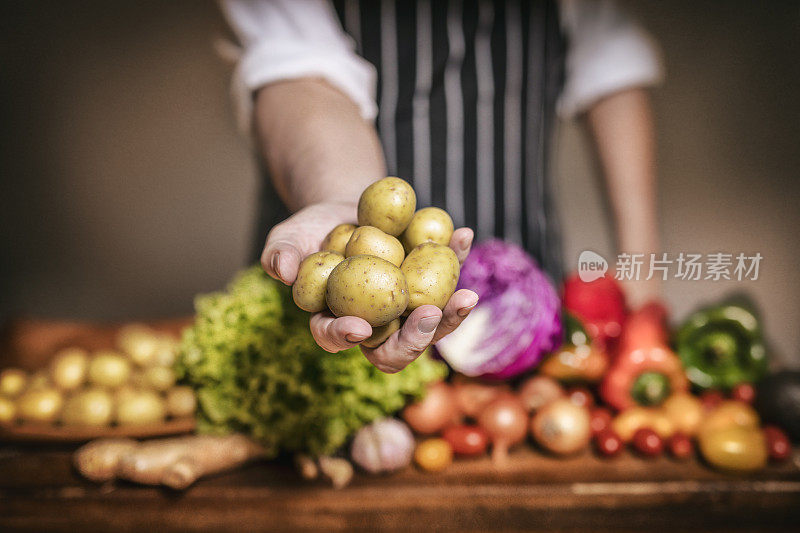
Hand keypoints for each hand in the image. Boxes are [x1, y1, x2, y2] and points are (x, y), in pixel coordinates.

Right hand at [261, 202, 477, 372]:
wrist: (347, 208)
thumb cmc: (311, 230)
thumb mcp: (288, 237)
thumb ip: (279, 254)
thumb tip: (282, 270)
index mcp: (335, 322)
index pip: (336, 338)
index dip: (345, 337)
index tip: (358, 327)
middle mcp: (375, 325)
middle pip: (395, 349)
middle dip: (415, 340)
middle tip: (427, 315)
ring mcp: (405, 308)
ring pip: (431, 323)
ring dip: (451, 314)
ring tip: (466, 296)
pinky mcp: (430, 282)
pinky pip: (447, 278)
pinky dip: (458, 257)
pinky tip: (464, 236)